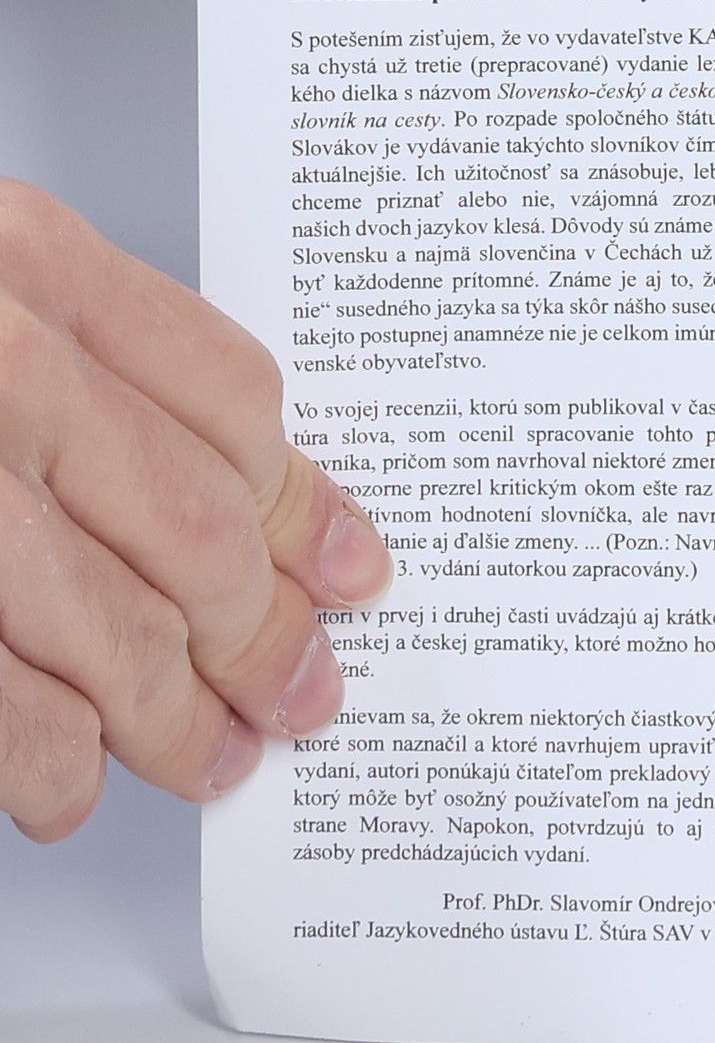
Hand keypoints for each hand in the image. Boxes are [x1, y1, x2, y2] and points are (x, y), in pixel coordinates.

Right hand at [0, 180, 391, 841]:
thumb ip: (81, 364)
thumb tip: (253, 507)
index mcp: (15, 257)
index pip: (233, 400)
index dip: (309, 502)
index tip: (352, 569)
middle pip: (196, 531)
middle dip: (263, 639)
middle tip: (301, 695)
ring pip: (114, 633)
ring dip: (177, 721)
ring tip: (211, 757)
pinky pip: (4, 708)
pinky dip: (52, 764)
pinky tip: (72, 784)